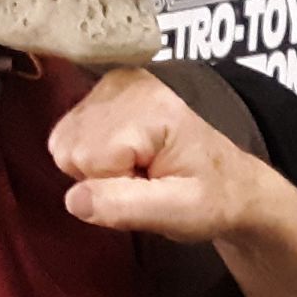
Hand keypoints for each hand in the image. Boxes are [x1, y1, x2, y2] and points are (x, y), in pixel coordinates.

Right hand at [49, 68, 261, 241]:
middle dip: (100, 176)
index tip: (149, 188)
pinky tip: (129, 156)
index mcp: (151, 108)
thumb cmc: (212, 200)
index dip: (111, 186)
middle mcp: (127, 84)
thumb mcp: (178, 214)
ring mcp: (115, 83)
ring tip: (140, 169)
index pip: (86, 158)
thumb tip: (73, 199)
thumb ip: (124, 207)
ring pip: (64, 140)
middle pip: (69, 146)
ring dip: (96, 166)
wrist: (232, 183)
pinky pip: (69, 132)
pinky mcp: (107, 90)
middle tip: (144, 181)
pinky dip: (93, 153)